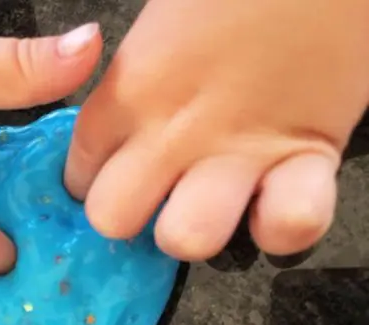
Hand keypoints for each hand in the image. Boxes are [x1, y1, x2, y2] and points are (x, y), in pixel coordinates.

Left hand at [65, 0, 368, 258]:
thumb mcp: (160, 19)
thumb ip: (130, 75)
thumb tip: (111, 107)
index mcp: (131, 90)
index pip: (80, 172)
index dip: (89, 180)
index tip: (107, 174)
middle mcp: (174, 132)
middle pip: (114, 220)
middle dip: (129, 216)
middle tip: (153, 194)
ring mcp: (239, 152)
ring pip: (186, 238)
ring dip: (193, 230)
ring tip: (210, 204)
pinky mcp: (308, 159)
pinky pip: (287, 229)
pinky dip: (282, 227)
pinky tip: (276, 203)